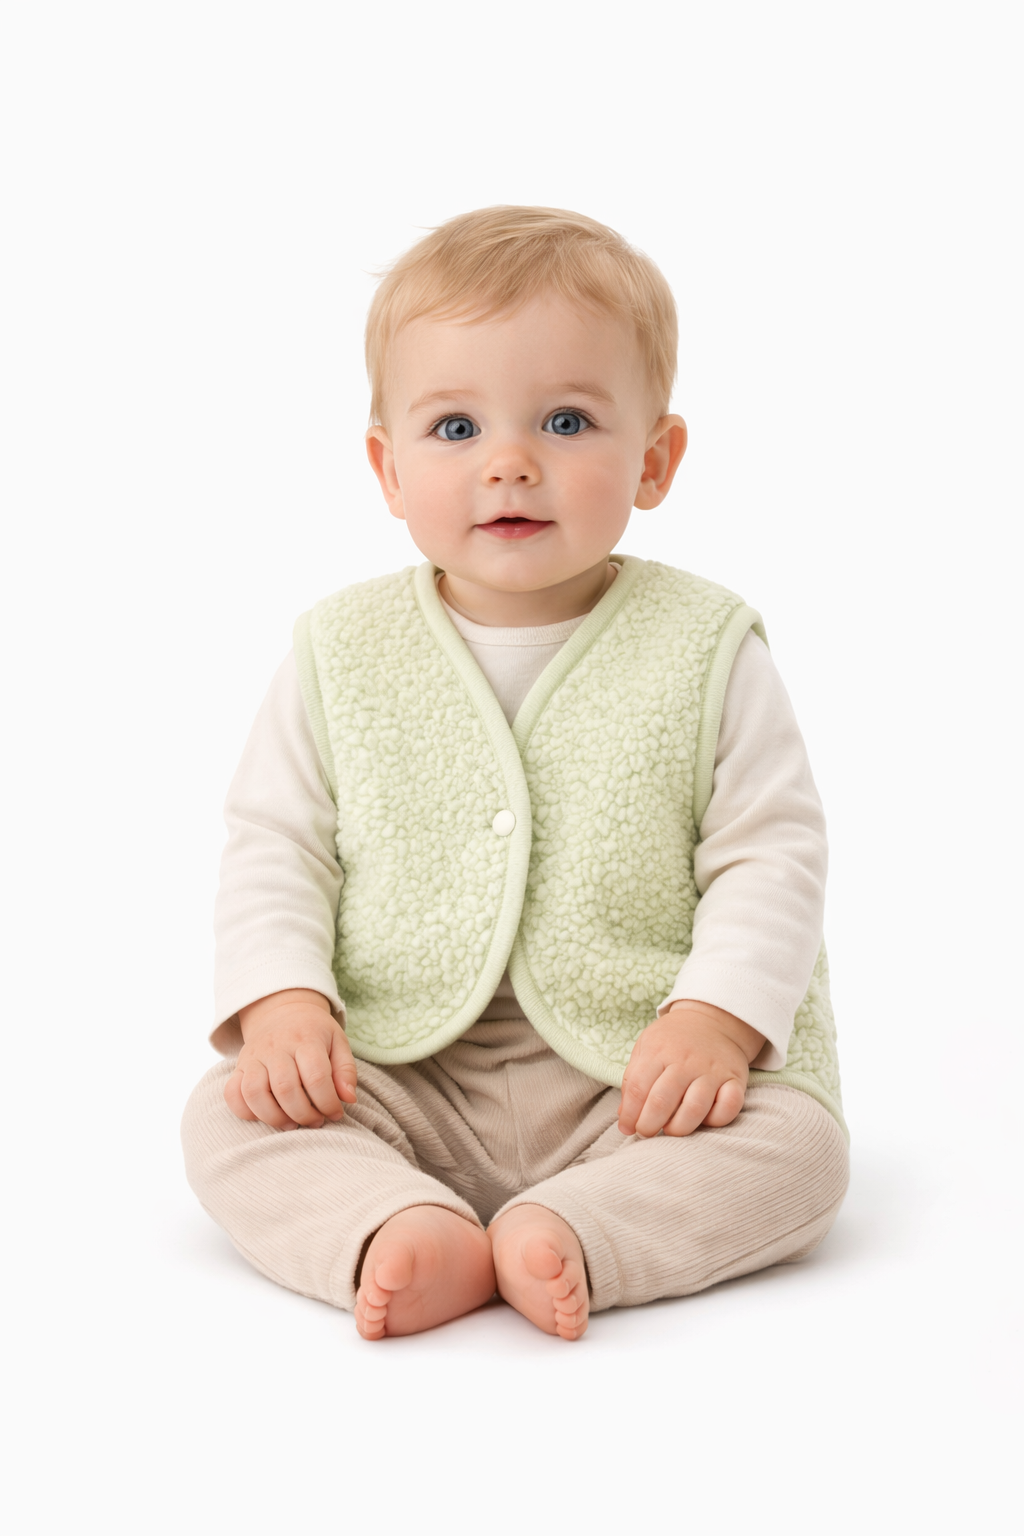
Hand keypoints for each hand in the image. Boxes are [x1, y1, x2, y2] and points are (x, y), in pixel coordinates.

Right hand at [224, 989, 357, 1129]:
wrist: (282, 1011)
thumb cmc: (314, 1032)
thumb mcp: (338, 1042)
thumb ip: (346, 1070)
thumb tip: (348, 1099)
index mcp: (305, 1039)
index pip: (316, 1077)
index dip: (328, 1102)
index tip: (335, 1113)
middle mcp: (276, 1047)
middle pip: (285, 1088)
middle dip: (303, 1114)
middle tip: (315, 1122)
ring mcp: (253, 1057)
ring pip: (255, 1093)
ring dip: (274, 1117)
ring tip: (291, 1123)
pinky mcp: (239, 1067)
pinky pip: (232, 1094)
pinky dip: (245, 1112)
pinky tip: (265, 1115)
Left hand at [617, 1000, 763, 1137]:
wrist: (712, 1019)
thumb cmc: (673, 1040)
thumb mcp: (646, 1047)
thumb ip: (632, 1080)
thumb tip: (625, 1118)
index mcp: (658, 1051)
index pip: (638, 1089)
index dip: (630, 1115)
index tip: (628, 1128)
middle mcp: (685, 1061)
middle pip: (662, 1101)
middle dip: (649, 1125)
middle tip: (646, 1132)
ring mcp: (711, 1070)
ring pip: (695, 1108)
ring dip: (679, 1127)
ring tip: (671, 1130)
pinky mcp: (735, 1078)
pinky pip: (730, 1106)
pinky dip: (717, 1119)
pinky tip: (705, 1120)